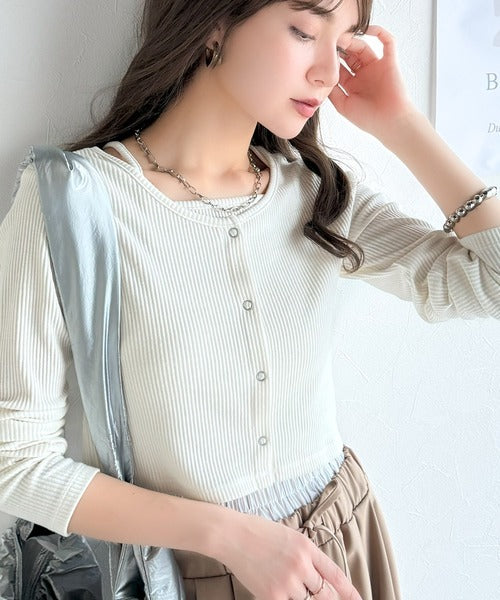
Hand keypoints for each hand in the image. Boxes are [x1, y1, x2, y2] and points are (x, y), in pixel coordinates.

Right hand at [214, 511, 361, 599]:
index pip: (335, 574)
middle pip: (323, 593)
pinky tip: (278, 589)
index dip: (349, 591)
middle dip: (326, 597)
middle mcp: (301, 565)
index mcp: (306, 547)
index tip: (358, 599)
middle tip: (324, 596)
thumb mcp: (289, 536)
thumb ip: (305, 555)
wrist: (232, 535)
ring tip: (287, 582)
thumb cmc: (257, 532)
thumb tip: (317, 576)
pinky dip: (286, 599)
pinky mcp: (272, 595)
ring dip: (300, 596)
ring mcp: (287, 582)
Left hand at [328, 25, 415, 142]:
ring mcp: (376, 68)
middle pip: (350, 55)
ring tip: (343, 38)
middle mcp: (363, 74)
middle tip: (331, 42)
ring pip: (364, 47)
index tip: (322, 54)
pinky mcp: (390, 62)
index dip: (331, 60)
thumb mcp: (343, 106)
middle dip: (341, 48)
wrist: (389, 122)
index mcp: (352, 85)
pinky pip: (388, 42)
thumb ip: (332, 92)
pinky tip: (366, 30)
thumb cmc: (368, 118)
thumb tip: (322, 77)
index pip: (339, 67)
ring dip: (354, 41)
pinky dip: (379, 32)